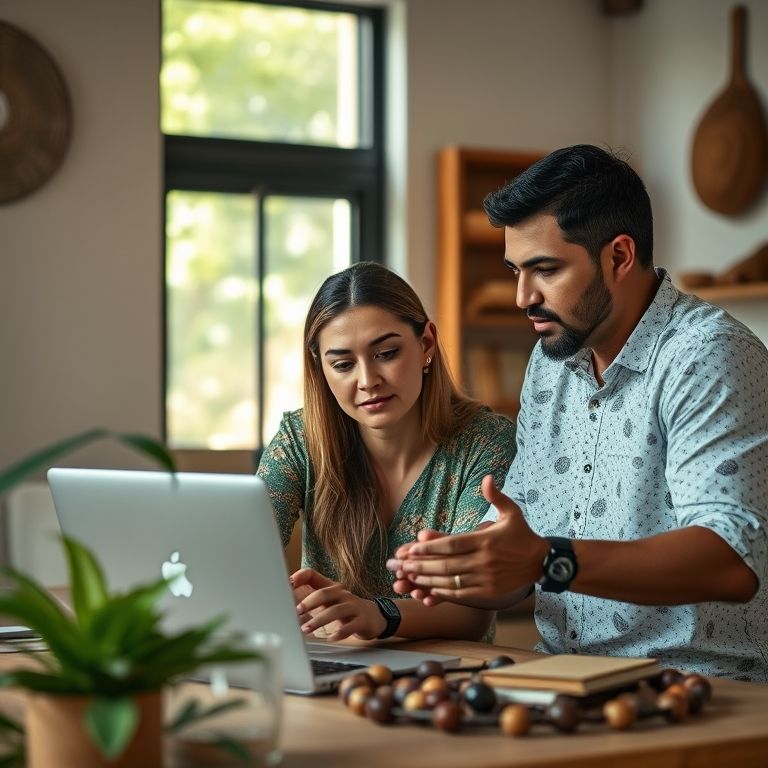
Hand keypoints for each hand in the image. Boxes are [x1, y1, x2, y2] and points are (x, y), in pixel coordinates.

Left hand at [291, 568, 386, 641]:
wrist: (374, 616)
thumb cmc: (345, 609)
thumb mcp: (329, 600)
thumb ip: (311, 597)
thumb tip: (287, 598)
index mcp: (331, 587)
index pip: (313, 575)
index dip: (300, 577)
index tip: (288, 584)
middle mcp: (342, 594)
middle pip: (324, 593)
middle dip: (309, 602)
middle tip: (297, 611)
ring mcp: (353, 606)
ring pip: (336, 611)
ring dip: (319, 620)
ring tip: (306, 629)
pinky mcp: (361, 620)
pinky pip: (350, 626)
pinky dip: (339, 632)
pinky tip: (331, 637)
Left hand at [387, 475, 547, 599]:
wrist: (542, 561)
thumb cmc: (522, 534)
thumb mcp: (511, 512)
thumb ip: (496, 496)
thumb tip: (487, 478)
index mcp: (486, 541)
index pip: (452, 544)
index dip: (430, 547)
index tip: (410, 548)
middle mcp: (484, 561)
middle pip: (446, 565)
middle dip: (421, 565)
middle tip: (400, 565)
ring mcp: (486, 578)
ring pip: (451, 581)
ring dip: (427, 580)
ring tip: (408, 577)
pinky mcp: (488, 592)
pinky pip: (461, 594)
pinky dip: (443, 593)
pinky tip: (428, 590)